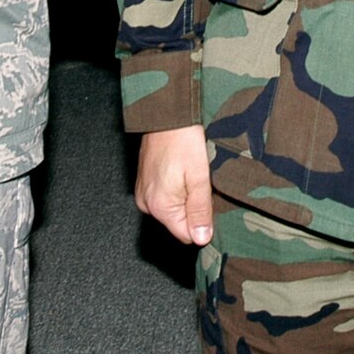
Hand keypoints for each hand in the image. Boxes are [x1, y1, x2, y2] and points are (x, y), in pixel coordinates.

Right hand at [137, 124, 213, 245]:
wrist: (166, 114)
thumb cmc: (183, 141)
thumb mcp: (199, 177)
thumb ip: (200, 211)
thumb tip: (201, 239)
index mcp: (160, 207)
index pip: (186, 235)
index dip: (202, 222)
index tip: (209, 200)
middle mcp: (147, 204)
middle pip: (179, 222)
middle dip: (194, 207)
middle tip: (200, 182)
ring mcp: (144, 192)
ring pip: (173, 209)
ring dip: (186, 197)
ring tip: (190, 173)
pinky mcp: (144, 182)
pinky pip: (164, 196)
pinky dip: (176, 188)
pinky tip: (181, 170)